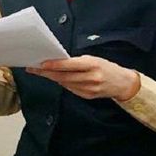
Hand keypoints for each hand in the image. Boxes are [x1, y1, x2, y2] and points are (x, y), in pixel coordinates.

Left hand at [26, 55, 140, 100]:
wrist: (122, 83)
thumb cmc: (105, 67)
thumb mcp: (93, 59)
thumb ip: (76, 61)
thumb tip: (56, 62)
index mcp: (93, 65)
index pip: (69, 65)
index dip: (54, 65)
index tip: (41, 63)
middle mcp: (91, 78)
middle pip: (63, 76)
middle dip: (46, 72)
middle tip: (33, 68)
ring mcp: (89, 89)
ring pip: (64, 83)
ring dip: (51, 77)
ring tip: (40, 71)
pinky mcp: (87, 96)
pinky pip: (70, 89)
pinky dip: (62, 83)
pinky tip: (55, 78)